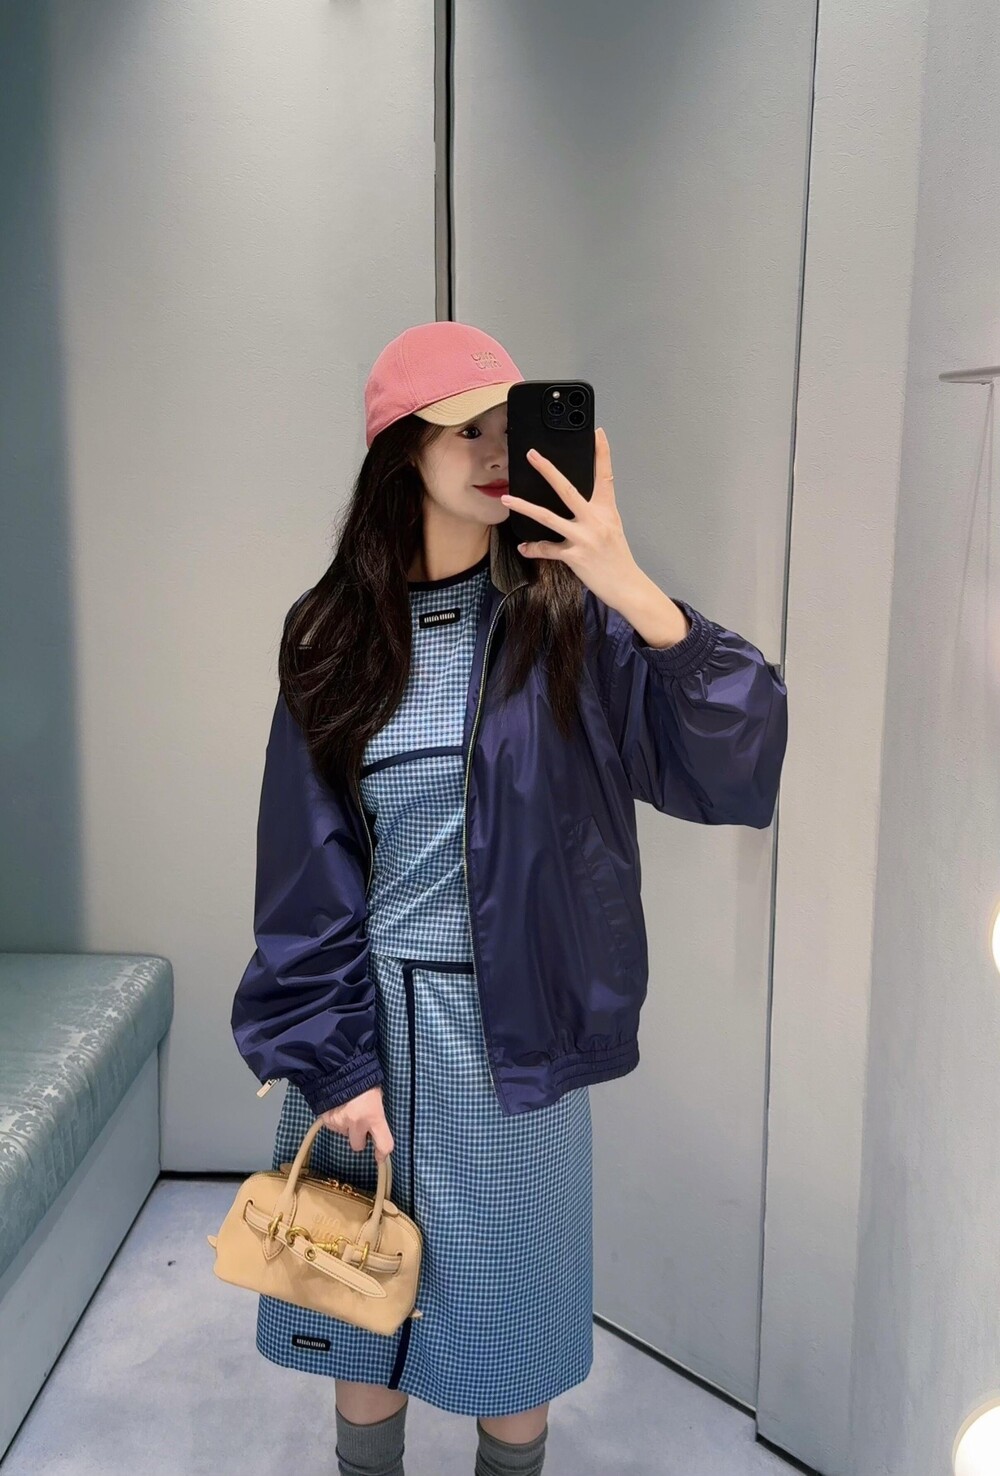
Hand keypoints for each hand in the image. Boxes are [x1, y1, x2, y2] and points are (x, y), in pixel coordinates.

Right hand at [318, 1085, 393, 1163]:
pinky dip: (335, 1120)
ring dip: (346, 1126)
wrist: (338, 1068)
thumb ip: (376, 1115)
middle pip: (358, 1146)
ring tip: (346, 1108)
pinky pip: (333, 1127)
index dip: (382, 1153)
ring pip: (344, 1135)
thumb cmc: (363, 1079)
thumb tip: (375, 1128)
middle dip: (359, 1137)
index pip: (383, 1144)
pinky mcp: (326, 1121)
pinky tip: (337, 1107)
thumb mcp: (376, 1097)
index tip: (380, 1157)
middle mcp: (356, 1123)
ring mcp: (340, 1123)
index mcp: (374, 1116)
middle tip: (359, 1123)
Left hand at [499, 426, 643, 610]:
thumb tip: (576, 500)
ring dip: (525, 507)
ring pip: (548, 517)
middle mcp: (595, 520)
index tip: (598, 433)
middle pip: (567, 489)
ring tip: (507, 498)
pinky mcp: (575, 556)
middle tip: (532, 455)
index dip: (603, 453)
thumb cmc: (617, 557)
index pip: (606, 476)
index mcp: (606, 510)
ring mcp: (584, 538)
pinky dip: (534, 548)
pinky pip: (548, 549)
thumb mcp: (611, 527)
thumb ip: (595, 511)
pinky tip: (524, 547)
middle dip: (547, 470)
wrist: (626, 585)